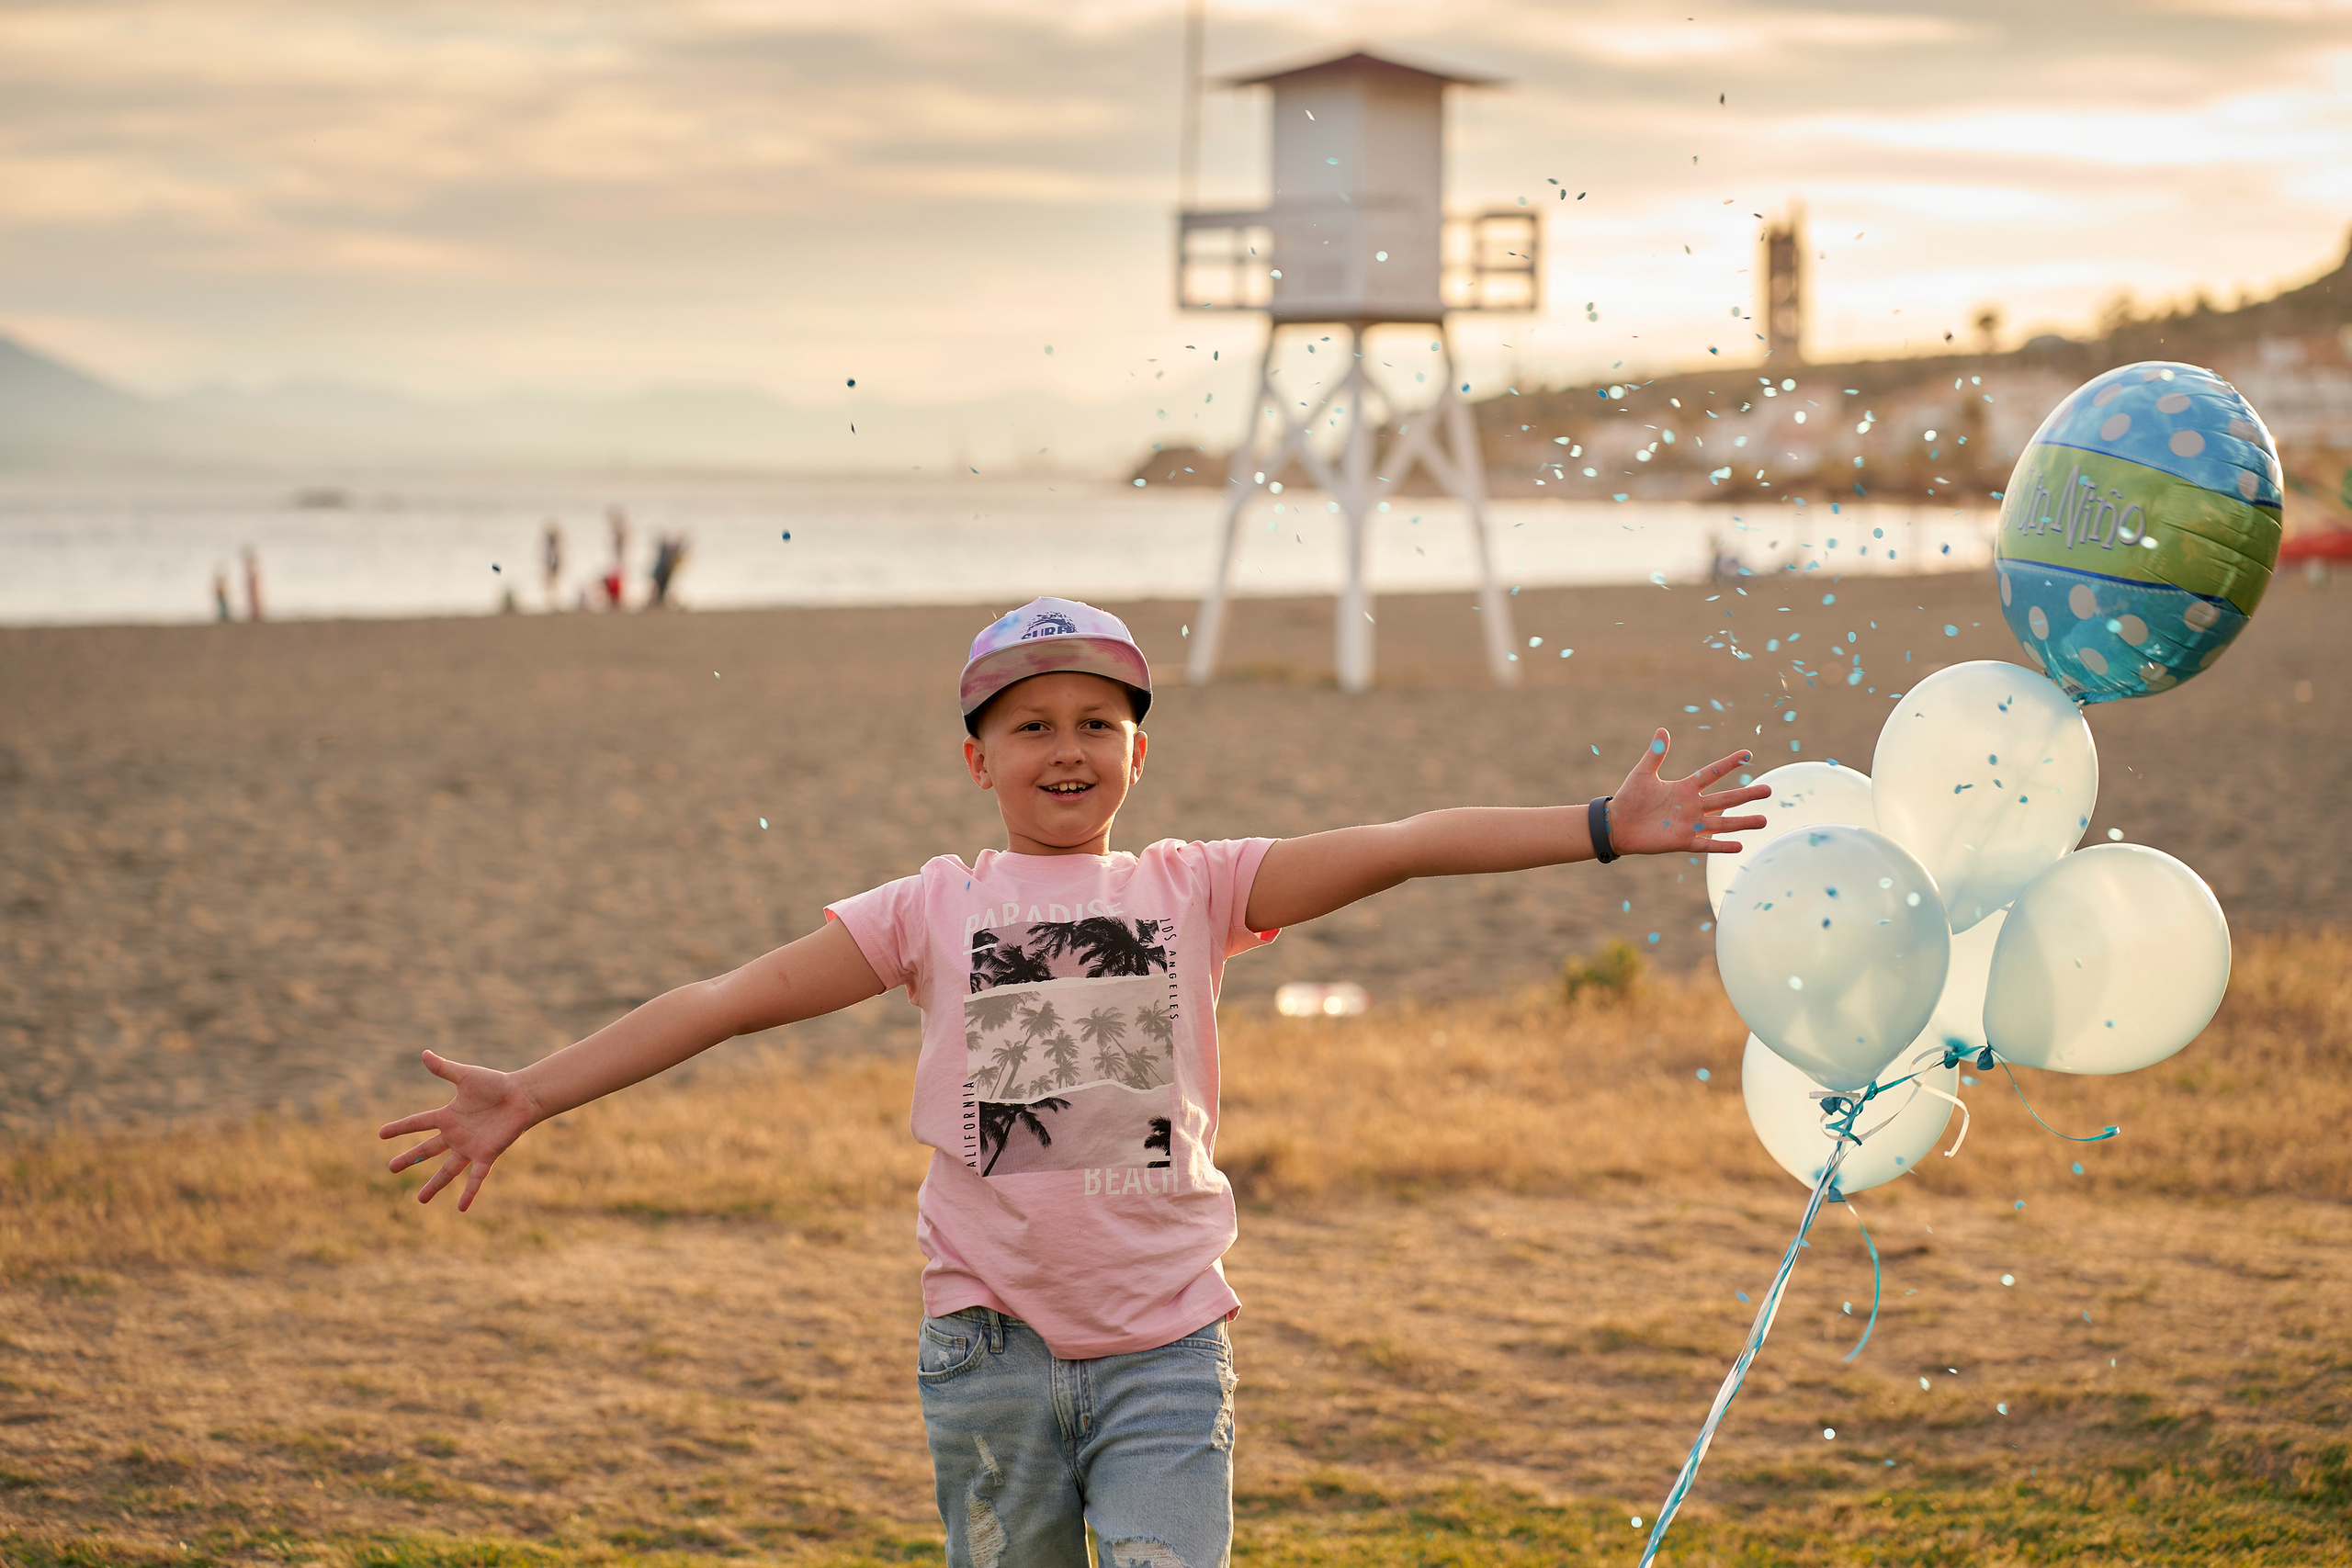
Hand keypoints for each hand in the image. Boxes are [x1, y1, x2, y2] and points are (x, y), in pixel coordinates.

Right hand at [377, 1050, 539, 1210]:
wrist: (523, 1096)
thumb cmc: (496, 1085)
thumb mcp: (466, 1076)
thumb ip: (444, 1069)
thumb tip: (423, 1053)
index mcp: (448, 1116)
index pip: (418, 1123)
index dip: (400, 1128)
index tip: (381, 1134)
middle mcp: (456, 1135)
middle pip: (427, 1150)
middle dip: (409, 1159)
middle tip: (390, 1168)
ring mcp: (470, 1147)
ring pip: (447, 1170)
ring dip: (434, 1185)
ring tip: (420, 1200)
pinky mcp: (487, 1155)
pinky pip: (476, 1177)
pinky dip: (469, 1191)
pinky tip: (461, 1207)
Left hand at [1606, 730, 1769, 855]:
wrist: (1616, 825)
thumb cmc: (1629, 798)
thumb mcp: (1643, 773)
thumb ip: (1656, 754)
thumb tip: (1663, 730)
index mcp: (1684, 788)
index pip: (1712, 773)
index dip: (1729, 764)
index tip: (1748, 754)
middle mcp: (1692, 806)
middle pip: (1725, 799)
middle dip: (1747, 795)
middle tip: (1769, 790)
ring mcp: (1689, 825)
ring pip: (1722, 823)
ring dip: (1742, 822)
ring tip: (1764, 820)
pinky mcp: (1682, 841)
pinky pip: (1706, 844)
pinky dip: (1721, 845)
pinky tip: (1740, 845)